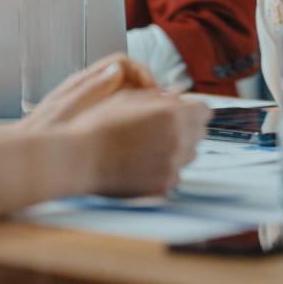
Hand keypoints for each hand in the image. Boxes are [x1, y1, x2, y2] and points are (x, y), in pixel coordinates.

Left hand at [19, 53, 157, 131]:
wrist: (24, 158)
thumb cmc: (41, 135)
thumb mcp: (68, 109)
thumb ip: (94, 88)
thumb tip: (119, 69)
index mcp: (84, 81)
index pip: (123, 63)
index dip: (143, 74)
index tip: (153, 93)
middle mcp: (90, 90)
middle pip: (130, 79)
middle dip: (148, 92)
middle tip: (160, 111)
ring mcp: (94, 106)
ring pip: (129, 98)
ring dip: (144, 108)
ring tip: (154, 124)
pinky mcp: (97, 125)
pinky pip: (123, 116)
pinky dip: (135, 122)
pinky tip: (141, 138)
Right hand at [70, 91, 210, 197]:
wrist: (78, 159)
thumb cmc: (100, 124)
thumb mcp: (131, 98)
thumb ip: (161, 98)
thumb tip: (179, 97)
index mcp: (173, 114)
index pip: (205, 110)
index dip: (192, 108)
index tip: (181, 110)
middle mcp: (178, 141)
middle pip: (200, 132)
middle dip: (186, 127)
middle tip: (162, 127)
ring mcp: (172, 166)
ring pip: (189, 154)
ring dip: (178, 148)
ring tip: (149, 145)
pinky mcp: (163, 186)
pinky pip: (176, 174)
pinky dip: (166, 168)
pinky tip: (143, 163)